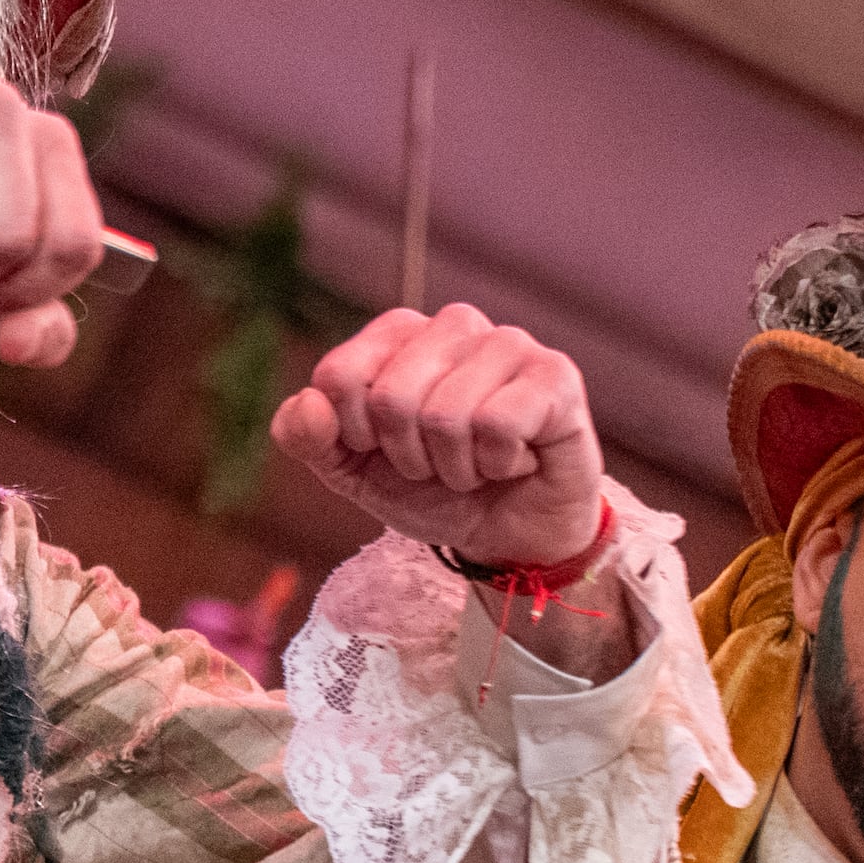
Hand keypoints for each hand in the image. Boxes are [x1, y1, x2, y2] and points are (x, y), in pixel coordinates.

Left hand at [273, 305, 608, 571]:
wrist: (511, 537)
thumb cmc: (434, 490)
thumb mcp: (353, 471)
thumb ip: (309, 437)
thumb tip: (308, 403)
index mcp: (398, 333)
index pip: (338, 376)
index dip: (353, 434)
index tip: (385, 449)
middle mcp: (454, 325)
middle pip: (390, 398)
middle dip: (409, 456)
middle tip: (440, 464)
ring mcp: (509, 343)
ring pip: (445, 415)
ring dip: (457, 466)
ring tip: (481, 464)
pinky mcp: (555, 374)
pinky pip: (498, 424)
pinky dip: (499, 464)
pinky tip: (518, 459)